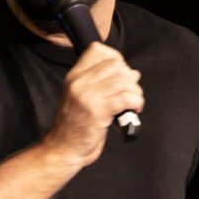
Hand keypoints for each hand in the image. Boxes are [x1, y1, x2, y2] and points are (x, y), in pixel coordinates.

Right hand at [41, 41, 144, 167]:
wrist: (63, 149)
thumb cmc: (75, 126)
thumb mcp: (81, 97)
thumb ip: (101, 83)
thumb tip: (133, 73)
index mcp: (74, 76)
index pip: (97, 50)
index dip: (116, 58)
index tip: (121, 74)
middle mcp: (79, 82)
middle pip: (115, 65)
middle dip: (130, 78)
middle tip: (131, 93)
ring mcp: (87, 96)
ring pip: (123, 80)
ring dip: (135, 92)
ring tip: (134, 103)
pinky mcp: (97, 111)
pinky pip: (125, 98)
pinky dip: (136, 103)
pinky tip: (134, 110)